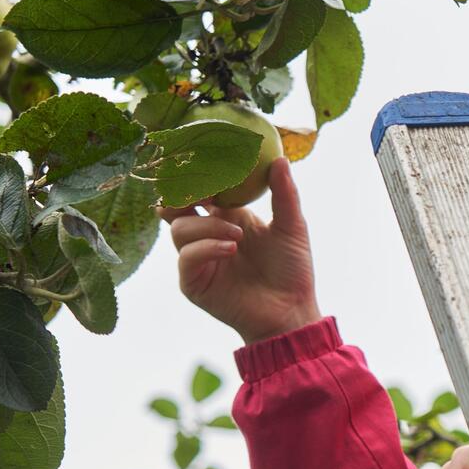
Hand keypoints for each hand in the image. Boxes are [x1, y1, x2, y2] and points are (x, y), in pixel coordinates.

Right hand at [156, 158, 322, 344]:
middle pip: (177, 207)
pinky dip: (206, 248)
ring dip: (207, 227)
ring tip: (237, 236)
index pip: (201, 191)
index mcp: (227, 218)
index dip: (198, 178)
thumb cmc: (292, 269)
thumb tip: (279, 158)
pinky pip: (187, 258)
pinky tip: (230, 249)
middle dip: (183, 196)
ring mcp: (198, 259)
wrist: (291, 310)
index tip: (204, 163)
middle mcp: (208, 235)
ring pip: (180, 230)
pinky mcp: (194, 282)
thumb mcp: (292, 226)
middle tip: (202, 191)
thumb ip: (284, 194)